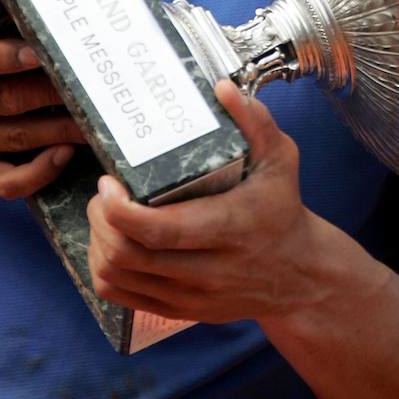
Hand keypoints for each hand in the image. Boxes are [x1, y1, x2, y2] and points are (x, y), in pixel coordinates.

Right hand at [0, 0, 82, 198]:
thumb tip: (27, 6)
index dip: (5, 57)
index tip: (40, 50)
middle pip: (2, 101)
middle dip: (49, 91)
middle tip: (89, 81)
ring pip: (13, 139)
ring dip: (58, 129)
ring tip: (94, 115)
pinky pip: (7, 182)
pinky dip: (39, 173)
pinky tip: (65, 152)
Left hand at [86, 81, 331, 324]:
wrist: (299, 276)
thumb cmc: (282, 209)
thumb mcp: (281, 159)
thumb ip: (255, 121)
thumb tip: (222, 88)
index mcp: (231, 228)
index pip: (160, 231)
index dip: (120, 211)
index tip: (107, 183)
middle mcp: (209, 269)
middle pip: (129, 256)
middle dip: (101, 221)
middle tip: (103, 194)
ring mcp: (192, 296)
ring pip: (118, 278)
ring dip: (99, 244)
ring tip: (105, 216)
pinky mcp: (181, 311)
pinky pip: (123, 297)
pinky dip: (105, 270)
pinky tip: (111, 244)